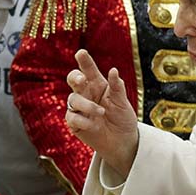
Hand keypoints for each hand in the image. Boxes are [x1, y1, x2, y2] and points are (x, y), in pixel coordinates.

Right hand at [65, 50, 140, 177]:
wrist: (122, 142)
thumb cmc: (122, 119)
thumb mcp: (123, 103)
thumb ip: (117, 88)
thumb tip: (113, 71)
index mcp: (98, 85)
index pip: (89, 70)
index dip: (84, 61)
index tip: (81, 53)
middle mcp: (86, 94)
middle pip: (73, 80)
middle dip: (75, 77)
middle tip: (82, 79)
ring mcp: (79, 108)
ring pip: (73, 99)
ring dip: (86, 105)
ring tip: (101, 112)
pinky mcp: (75, 123)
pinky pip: (72, 118)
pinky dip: (83, 120)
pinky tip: (94, 124)